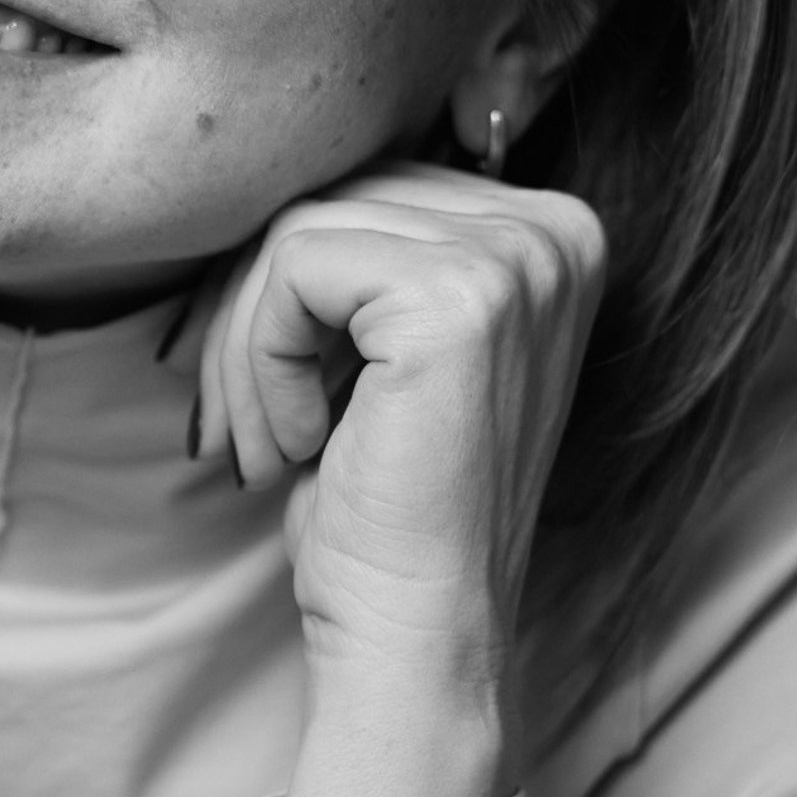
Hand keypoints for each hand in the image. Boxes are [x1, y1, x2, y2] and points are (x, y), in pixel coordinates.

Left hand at [192, 163, 605, 796]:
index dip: (283, 282)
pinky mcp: (460, 298)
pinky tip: (296, 444)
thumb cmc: (386, 508)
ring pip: (296, 230)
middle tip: (240, 426)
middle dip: (251, 311)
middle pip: (330, 194)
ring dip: (244, 346)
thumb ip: (365, 247)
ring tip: (265, 443)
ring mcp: (519, 260)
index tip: (262, 389)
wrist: (417, 634)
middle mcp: (557, 230)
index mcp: (552, 230)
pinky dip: (259, 359)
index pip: (367, 182)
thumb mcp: (378, 349)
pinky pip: (290, 266)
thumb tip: (264, 162)